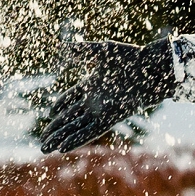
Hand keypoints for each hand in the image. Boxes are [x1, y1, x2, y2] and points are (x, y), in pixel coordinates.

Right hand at [35, 31, 175, 154]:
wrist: (152, 69)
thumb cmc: (132, 58)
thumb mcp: (103, 51)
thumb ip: (83, 51)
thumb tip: (64, 47)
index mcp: (93, 84)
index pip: (71, 98)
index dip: (60, 105)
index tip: (50, 113)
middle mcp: (95, 100)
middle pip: (70, 118)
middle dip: (55, 129)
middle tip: (42, 141)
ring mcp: (101, 111)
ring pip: (76, 128)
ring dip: (60, 139)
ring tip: (44, 148)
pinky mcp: (110, 119)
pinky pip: (89, 132)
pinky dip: (75, 140)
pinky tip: (63, 148)